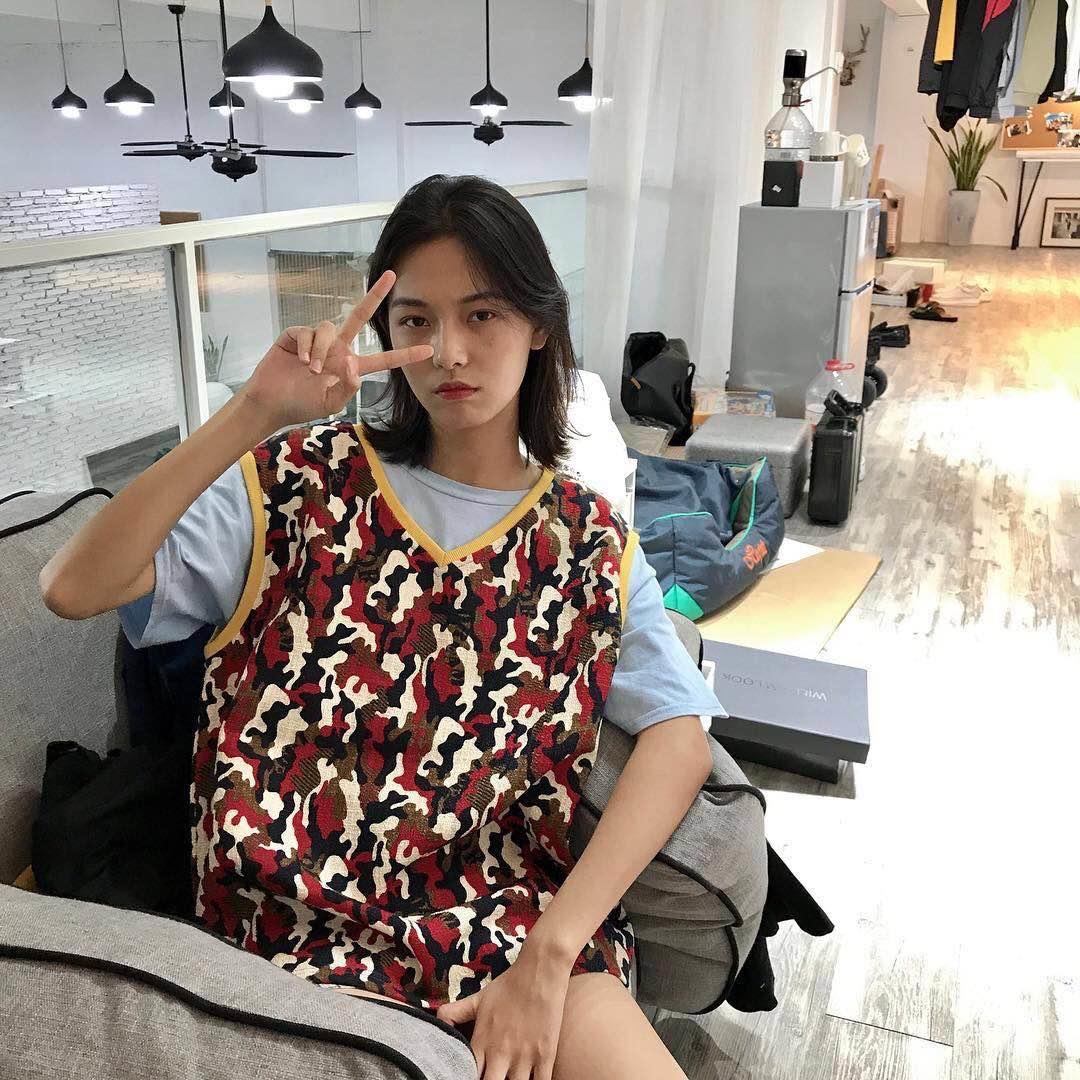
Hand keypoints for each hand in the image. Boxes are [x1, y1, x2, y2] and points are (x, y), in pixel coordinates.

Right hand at [237, 269, 432, 429]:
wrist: (271, 403)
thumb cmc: (301, 405)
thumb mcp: (330, 404)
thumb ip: (346, 388)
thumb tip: (353, 364)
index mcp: (350, 367)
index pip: (382, 360)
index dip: (404, 355)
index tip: (428, 350)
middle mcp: (337, 348)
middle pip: (359, 316)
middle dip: (375, 295)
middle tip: (391, 276)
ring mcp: (317, 340)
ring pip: (328, 329)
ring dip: (321, 351)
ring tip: (312, 371)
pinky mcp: (295, 335)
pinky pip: (306, 332)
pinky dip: (304, 348)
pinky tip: (299, 361)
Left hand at [437, 946, 570, 1079]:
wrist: (540, 971)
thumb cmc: (509, 985)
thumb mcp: (478, 998)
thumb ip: (455, 1012)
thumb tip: (436, 1020)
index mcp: (482, 1041)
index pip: (468, 1075)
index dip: (468, 1079)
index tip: (472, 1076)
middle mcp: (501, 1053)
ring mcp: (524, 1057)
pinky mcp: (546, 1056)